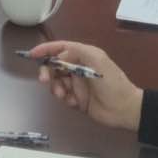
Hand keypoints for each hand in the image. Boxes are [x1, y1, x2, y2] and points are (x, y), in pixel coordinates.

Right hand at [27, 41, 143, 129]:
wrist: (125, 109)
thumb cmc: (112, 82)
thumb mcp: (97, 60)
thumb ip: (77, 51)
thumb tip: (60, 54)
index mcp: (84, 55)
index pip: (61, 48)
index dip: (46, 50)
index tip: (32, 55)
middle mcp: (79, 68)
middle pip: (55, 66)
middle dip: (47, 72)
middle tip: (44, 80)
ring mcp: (78, 84)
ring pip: (57, 82)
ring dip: (56, 88)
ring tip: (64, 95)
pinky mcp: (78, 99)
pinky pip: (64, 96)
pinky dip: (65, 99)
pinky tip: (73, 103)